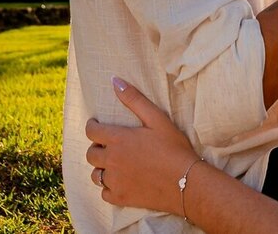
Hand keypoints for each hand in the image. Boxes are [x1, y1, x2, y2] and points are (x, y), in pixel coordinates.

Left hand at [85, 78, 202, 213]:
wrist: (187, 183)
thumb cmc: (174, 148)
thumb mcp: (157, 119)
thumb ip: (134, 99)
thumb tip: (114, 80)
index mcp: (118, 139)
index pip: (91, 131)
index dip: (93, 126)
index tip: (98, 126)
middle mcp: (112, 160)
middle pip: (90, 154)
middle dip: (97, 147)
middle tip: (109, 146)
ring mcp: (115, 181)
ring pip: (95, 175)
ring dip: (101, 168)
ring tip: (114, 164)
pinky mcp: (121, 198)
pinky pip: (104, 193)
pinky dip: (109, 188)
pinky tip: (120, 182)